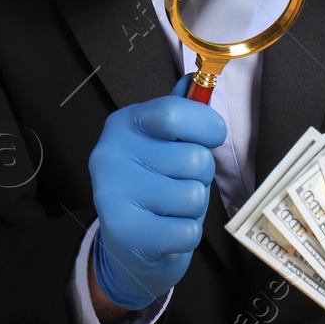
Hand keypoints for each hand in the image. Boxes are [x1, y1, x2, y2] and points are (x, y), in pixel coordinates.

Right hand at [89, 74, 226, 309]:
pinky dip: (187, 234)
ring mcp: (113, 193)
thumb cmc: (152, 184)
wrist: (125, 244)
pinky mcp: (124, 231)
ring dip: (194, 207)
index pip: (175, 112)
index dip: (207, 125)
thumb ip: (178, 111)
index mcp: (123, 123)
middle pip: (194, 158)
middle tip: (180, 182)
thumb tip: (194, 79)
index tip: (213, 136)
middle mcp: (111, 154)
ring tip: (172, 208)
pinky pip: (187, 230)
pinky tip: (167, 230)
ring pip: (194, 195)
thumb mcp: (159, 142)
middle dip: (201, 176)